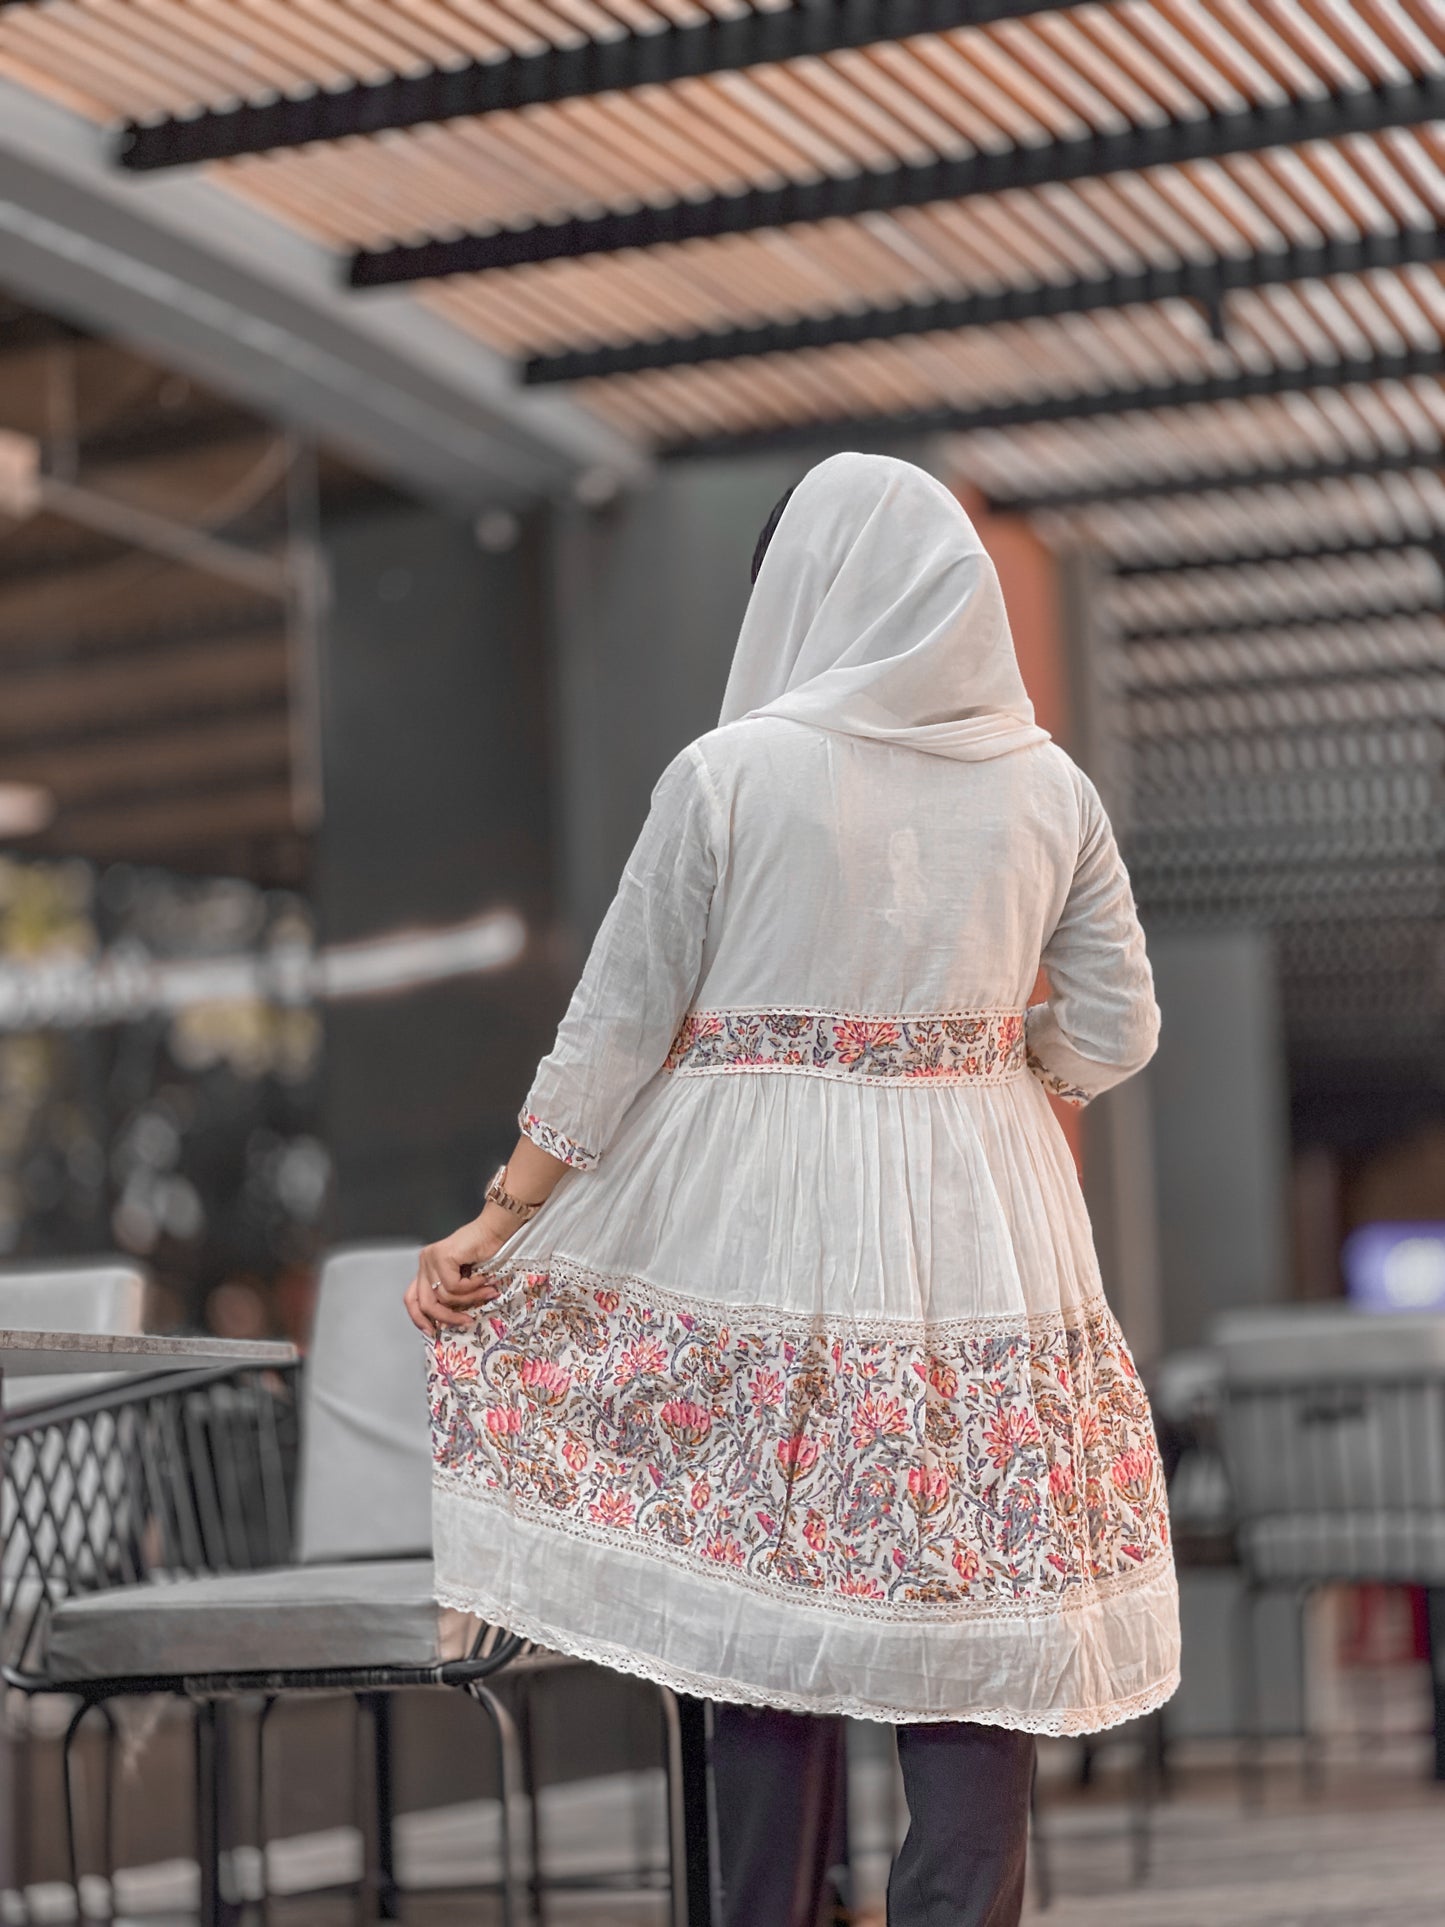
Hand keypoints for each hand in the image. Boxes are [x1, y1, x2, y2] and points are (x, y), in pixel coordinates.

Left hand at [403, 1211, 510, 1335]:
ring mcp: (431, 1259)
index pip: (411, 1299)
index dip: (418, 1318)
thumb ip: (452, 1295)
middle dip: (447, 1317)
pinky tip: (483, 1278)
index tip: (432, 1331)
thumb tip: (448, 1322)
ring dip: (470, 1298)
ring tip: (486, 1292)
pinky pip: (454, 1285)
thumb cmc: (483, 1253)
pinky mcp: (442, 1256)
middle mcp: (424, 1263)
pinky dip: (472, 1287)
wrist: (495, 1230)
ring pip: (444, 1296)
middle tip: (466, 1321)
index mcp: (426, 1270)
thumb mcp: (463, 1280)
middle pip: (425, 1303)